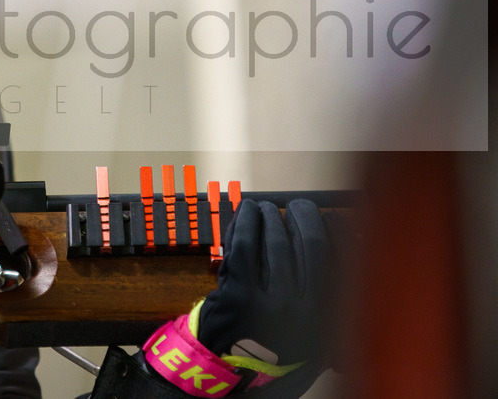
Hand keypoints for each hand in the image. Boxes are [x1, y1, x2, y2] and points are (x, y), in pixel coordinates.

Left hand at [198, 199, 334, 366]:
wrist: (233, 374)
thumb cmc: (275, 344)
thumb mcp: (316, 331)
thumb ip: (330, 293)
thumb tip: (344, 235)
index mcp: (335, 320)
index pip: (346, 261)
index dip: (340, 230)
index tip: (331, 217)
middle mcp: (310, 315)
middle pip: (314, 246)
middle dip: (306, 217)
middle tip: (298, 206)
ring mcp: (273, 305)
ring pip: (277, 242)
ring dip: (273, 217)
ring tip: (269, 209)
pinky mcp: (239, 296)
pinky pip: (245, 246)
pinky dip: (246, 222)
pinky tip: (247, 211)